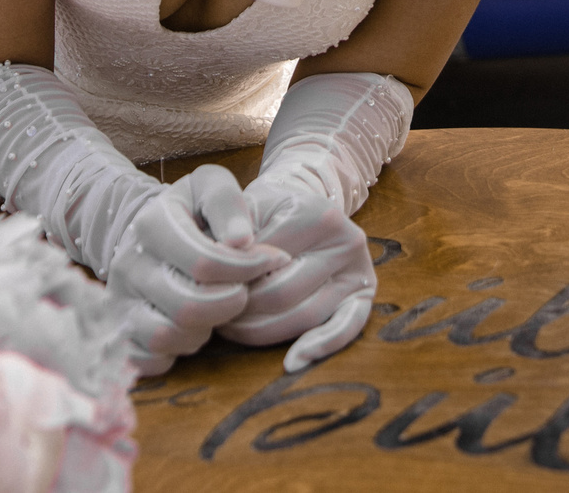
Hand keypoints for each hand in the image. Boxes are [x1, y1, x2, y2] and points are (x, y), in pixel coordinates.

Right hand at [107, 164, 285, 372]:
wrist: (148, 233)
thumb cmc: (190, 211)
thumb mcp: (209, 186)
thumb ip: (228, 203)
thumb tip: (242, 241)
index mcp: (151, 224)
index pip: (206, 262)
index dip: (247, 268)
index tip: (272, 260)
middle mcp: (127, 264)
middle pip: (188, 306)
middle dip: (229, 303)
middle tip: (243, 290)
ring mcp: (118, 301)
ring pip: (166, 336)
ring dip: (203, 329)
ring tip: (216, 307)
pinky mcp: (119, 332)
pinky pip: (150, 360)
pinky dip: (177, 351)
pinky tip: (192, 327)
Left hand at [218, 177, 376, 372]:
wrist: (299, 208)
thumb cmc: (266, 212)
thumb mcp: (247, 207)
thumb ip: (231, 233)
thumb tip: (218, 262)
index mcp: (317, 214)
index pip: (262, 261)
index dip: (228, 278)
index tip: (204, 285)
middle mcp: (346, 240)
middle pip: (281, 294)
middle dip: (242, 308)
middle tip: (215, 311)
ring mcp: (358, 270)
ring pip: (303, 318)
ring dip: (261, 331)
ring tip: (232, 327)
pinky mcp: (364, 295)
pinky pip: (345, 329)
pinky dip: (318, 347)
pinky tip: (292, 362)